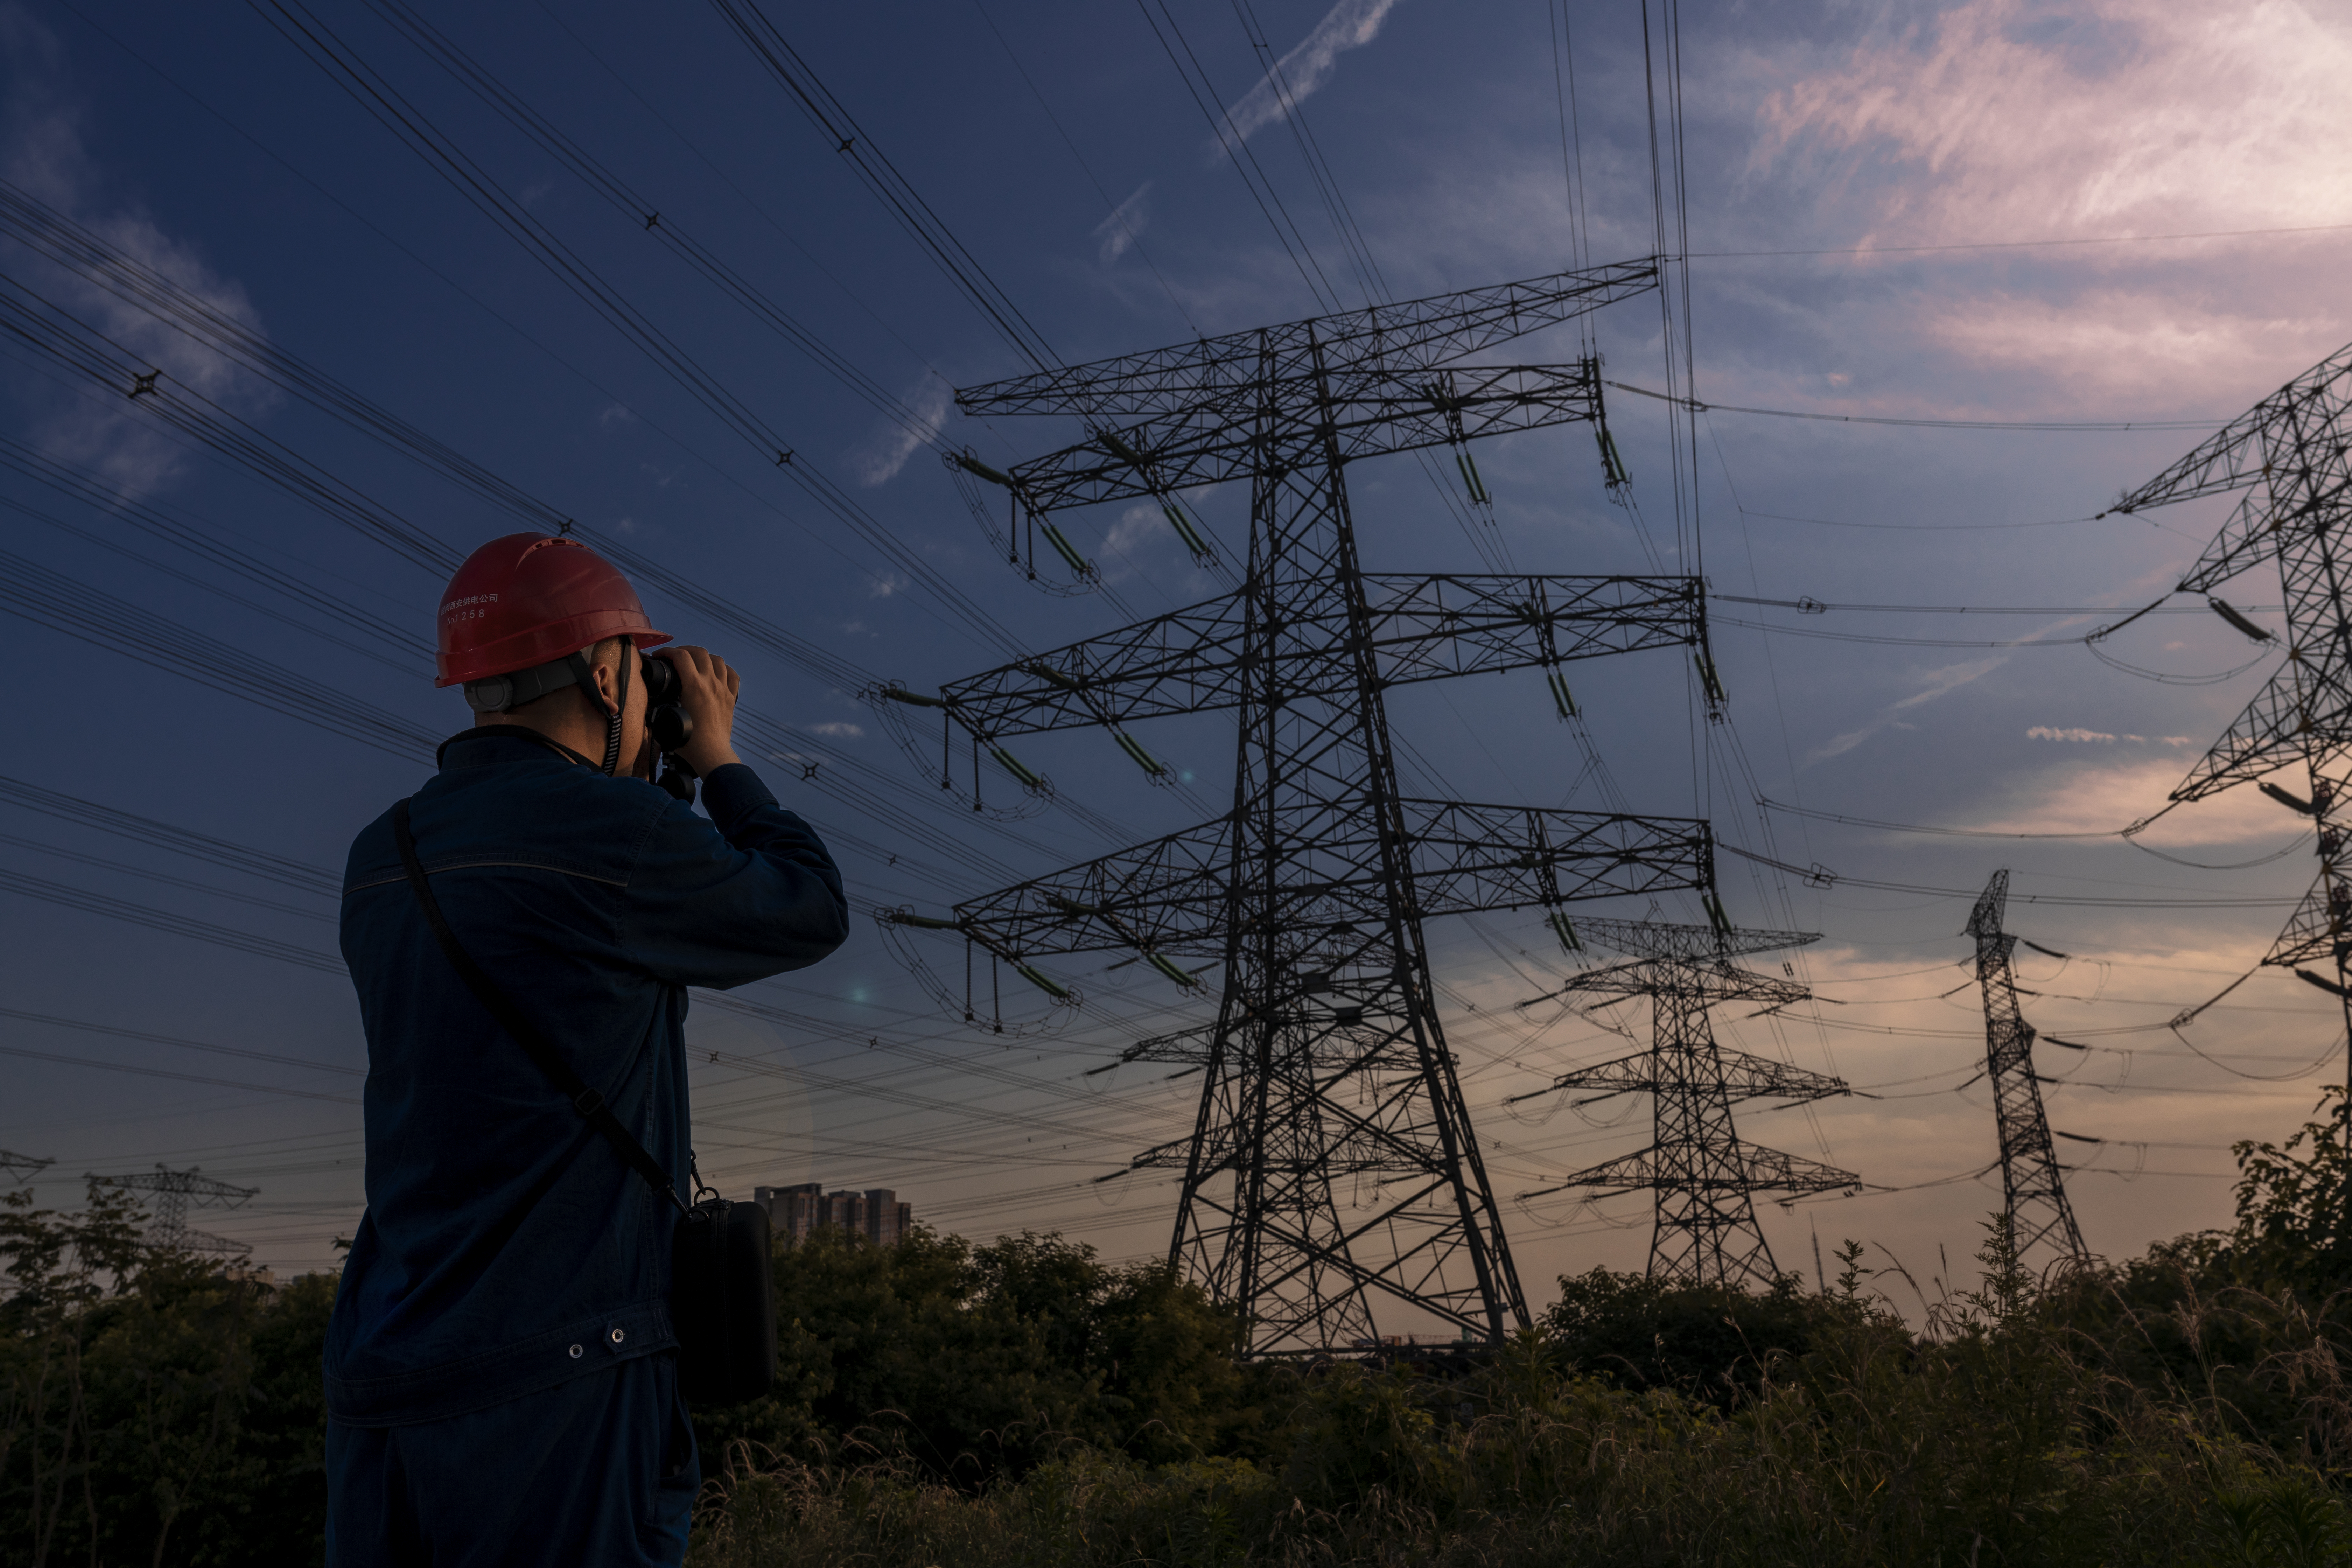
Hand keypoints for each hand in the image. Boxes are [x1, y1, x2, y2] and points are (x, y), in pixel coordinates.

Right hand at [656, 646, 742, 775]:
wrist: (711, 755)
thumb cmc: (689, 743)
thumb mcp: (668, 719)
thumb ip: (661, 704)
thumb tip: (654, 696)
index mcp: (694, 687)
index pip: (680, 656)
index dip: (667, 651)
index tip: (660, 657)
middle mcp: (710, 684)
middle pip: (700, 652)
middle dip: (684, 650)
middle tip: (675, 657)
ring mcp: (723, 690)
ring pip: (718, 660)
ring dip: (704, 657)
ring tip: (694, 663)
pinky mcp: (731, 698)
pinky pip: (732, 675)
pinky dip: (723, 669)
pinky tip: (716, 673)